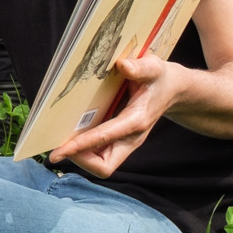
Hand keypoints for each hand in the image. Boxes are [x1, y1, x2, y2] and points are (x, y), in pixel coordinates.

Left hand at [51, 53, 185, 177]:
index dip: (80, 146)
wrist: (174, 89)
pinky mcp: (121, 140)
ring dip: (80, 156)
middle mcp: (131, 138)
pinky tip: (72, 135)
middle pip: (103, 167)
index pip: (104, 139)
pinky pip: (100, 154)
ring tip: (61, 141)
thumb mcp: (155, 67)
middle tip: (59, 146)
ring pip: (101, 164)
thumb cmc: (161, 78)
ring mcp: (126, 141)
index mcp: (136, 121)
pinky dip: (85, 149)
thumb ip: (140, 67)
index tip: (58, 152)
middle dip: (79, 160)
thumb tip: (122, 65)